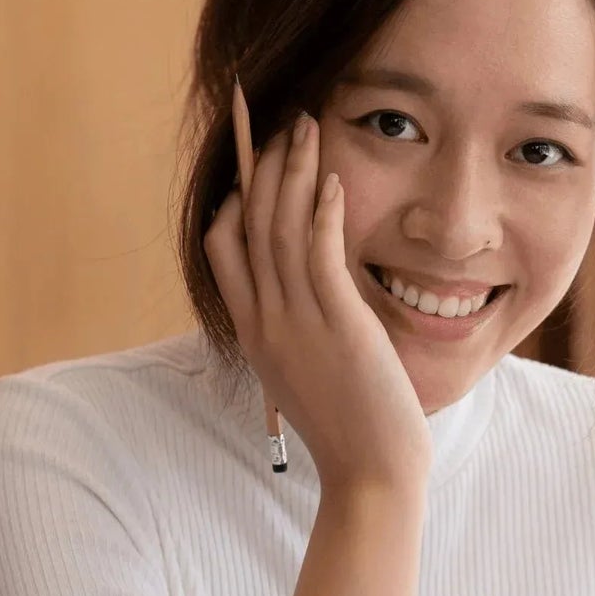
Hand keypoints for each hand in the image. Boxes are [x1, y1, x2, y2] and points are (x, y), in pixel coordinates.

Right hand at [204, 110, 432, 494]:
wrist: (371, 473)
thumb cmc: (352, 431)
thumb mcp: (309, 374)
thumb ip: (301, 332)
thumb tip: (315, 301)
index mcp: (254, 335)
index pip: (222, 252)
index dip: (232, 201)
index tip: (250, 167)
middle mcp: (266, 323)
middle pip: (249, 226)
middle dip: (262, 167)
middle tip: (277, 122)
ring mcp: (297, 323)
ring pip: (281, 230)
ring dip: (294, 173)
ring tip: (308, 128)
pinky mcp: (338, 325)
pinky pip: (320, 254)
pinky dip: (322, 211)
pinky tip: (333, 179)